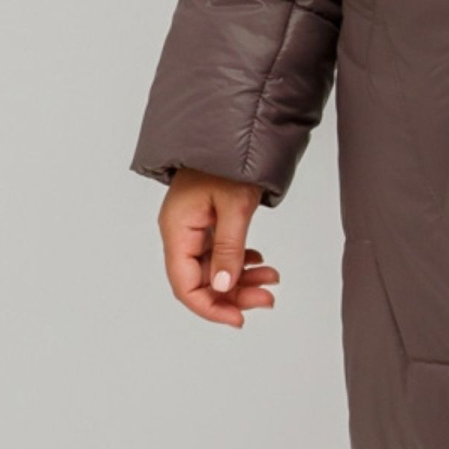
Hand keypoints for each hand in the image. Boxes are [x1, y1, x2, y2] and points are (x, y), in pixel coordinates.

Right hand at [158, 170, 280, 327]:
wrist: (232, 129)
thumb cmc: (228, 160)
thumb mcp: (234, 206)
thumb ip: (228, 250)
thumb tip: (221, 289)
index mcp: (177, 229)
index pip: (184, 284)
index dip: (209, 307)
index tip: (238, 319)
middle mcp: (181, 232)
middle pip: (200, 280)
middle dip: (233, 294)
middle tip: (267, 298)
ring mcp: (194, 227)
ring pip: (214, 268)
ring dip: (241, 278)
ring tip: (271, 278)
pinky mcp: (208, 221)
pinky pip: (220, 252)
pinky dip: (240, 261)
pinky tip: (259, 261)